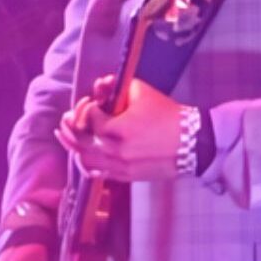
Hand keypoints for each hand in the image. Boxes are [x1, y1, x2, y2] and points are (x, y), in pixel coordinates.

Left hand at [57, 75, 184, 182]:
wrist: (192, 142)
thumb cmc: (168, 114)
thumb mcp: (142, 92)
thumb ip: (117, 85)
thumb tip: (100, 83)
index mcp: (118, 129)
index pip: (87, 118)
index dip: (86, 107)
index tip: (92, 102)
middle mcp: (116, 151)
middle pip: (80, 141)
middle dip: (72, 126)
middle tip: (68, 119)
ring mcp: (120, 166)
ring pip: (85, 160)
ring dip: (76, 147)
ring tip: (73, 136)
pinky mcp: (126, 177)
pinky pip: (98, 173)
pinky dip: (88, 163)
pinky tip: (84, 154)